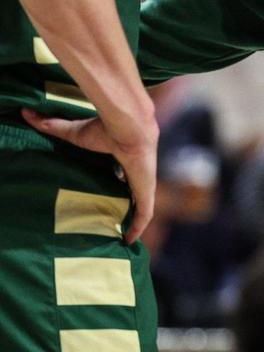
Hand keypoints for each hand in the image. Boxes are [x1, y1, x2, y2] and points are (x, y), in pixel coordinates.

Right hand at [22, 107, 157, 243]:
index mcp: (124, 159)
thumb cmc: (105, 129)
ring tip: (121, 237)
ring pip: (140, 207)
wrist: (130, 128)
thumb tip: (27, 112)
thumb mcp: (74, 133)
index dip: (116, 184)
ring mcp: (144, 183)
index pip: (122, 175)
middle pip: (132, 193)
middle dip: (125, 205)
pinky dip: (139, 227)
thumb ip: (52, 125)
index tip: (106, 195)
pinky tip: (130, 241)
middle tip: (111, 221)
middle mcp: (137, 173)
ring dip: (133, 221)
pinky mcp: (147, 192)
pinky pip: (144, 215)